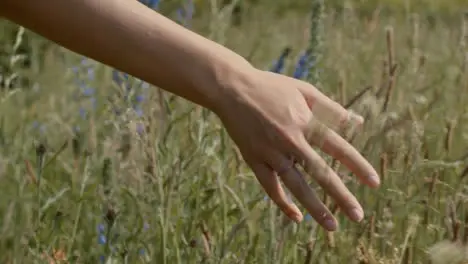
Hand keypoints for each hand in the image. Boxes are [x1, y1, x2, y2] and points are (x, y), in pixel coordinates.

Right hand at [215, 67, 379, 230]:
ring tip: (332, 226)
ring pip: (296, 185)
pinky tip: (297, 218)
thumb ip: (331, 108)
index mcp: (305, 121)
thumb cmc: (272, 87)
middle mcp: (290, 140)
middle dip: (341, 196)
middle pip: (320, 172)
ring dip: (315, 207)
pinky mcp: (253, 159)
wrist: (232, 89)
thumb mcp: (304, 91)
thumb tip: (359, 123)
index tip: (374, 183)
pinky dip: (283, 202)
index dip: (357, 166)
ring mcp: (270, 152)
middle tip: (358, 216)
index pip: (338, 148)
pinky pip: (270, 186)